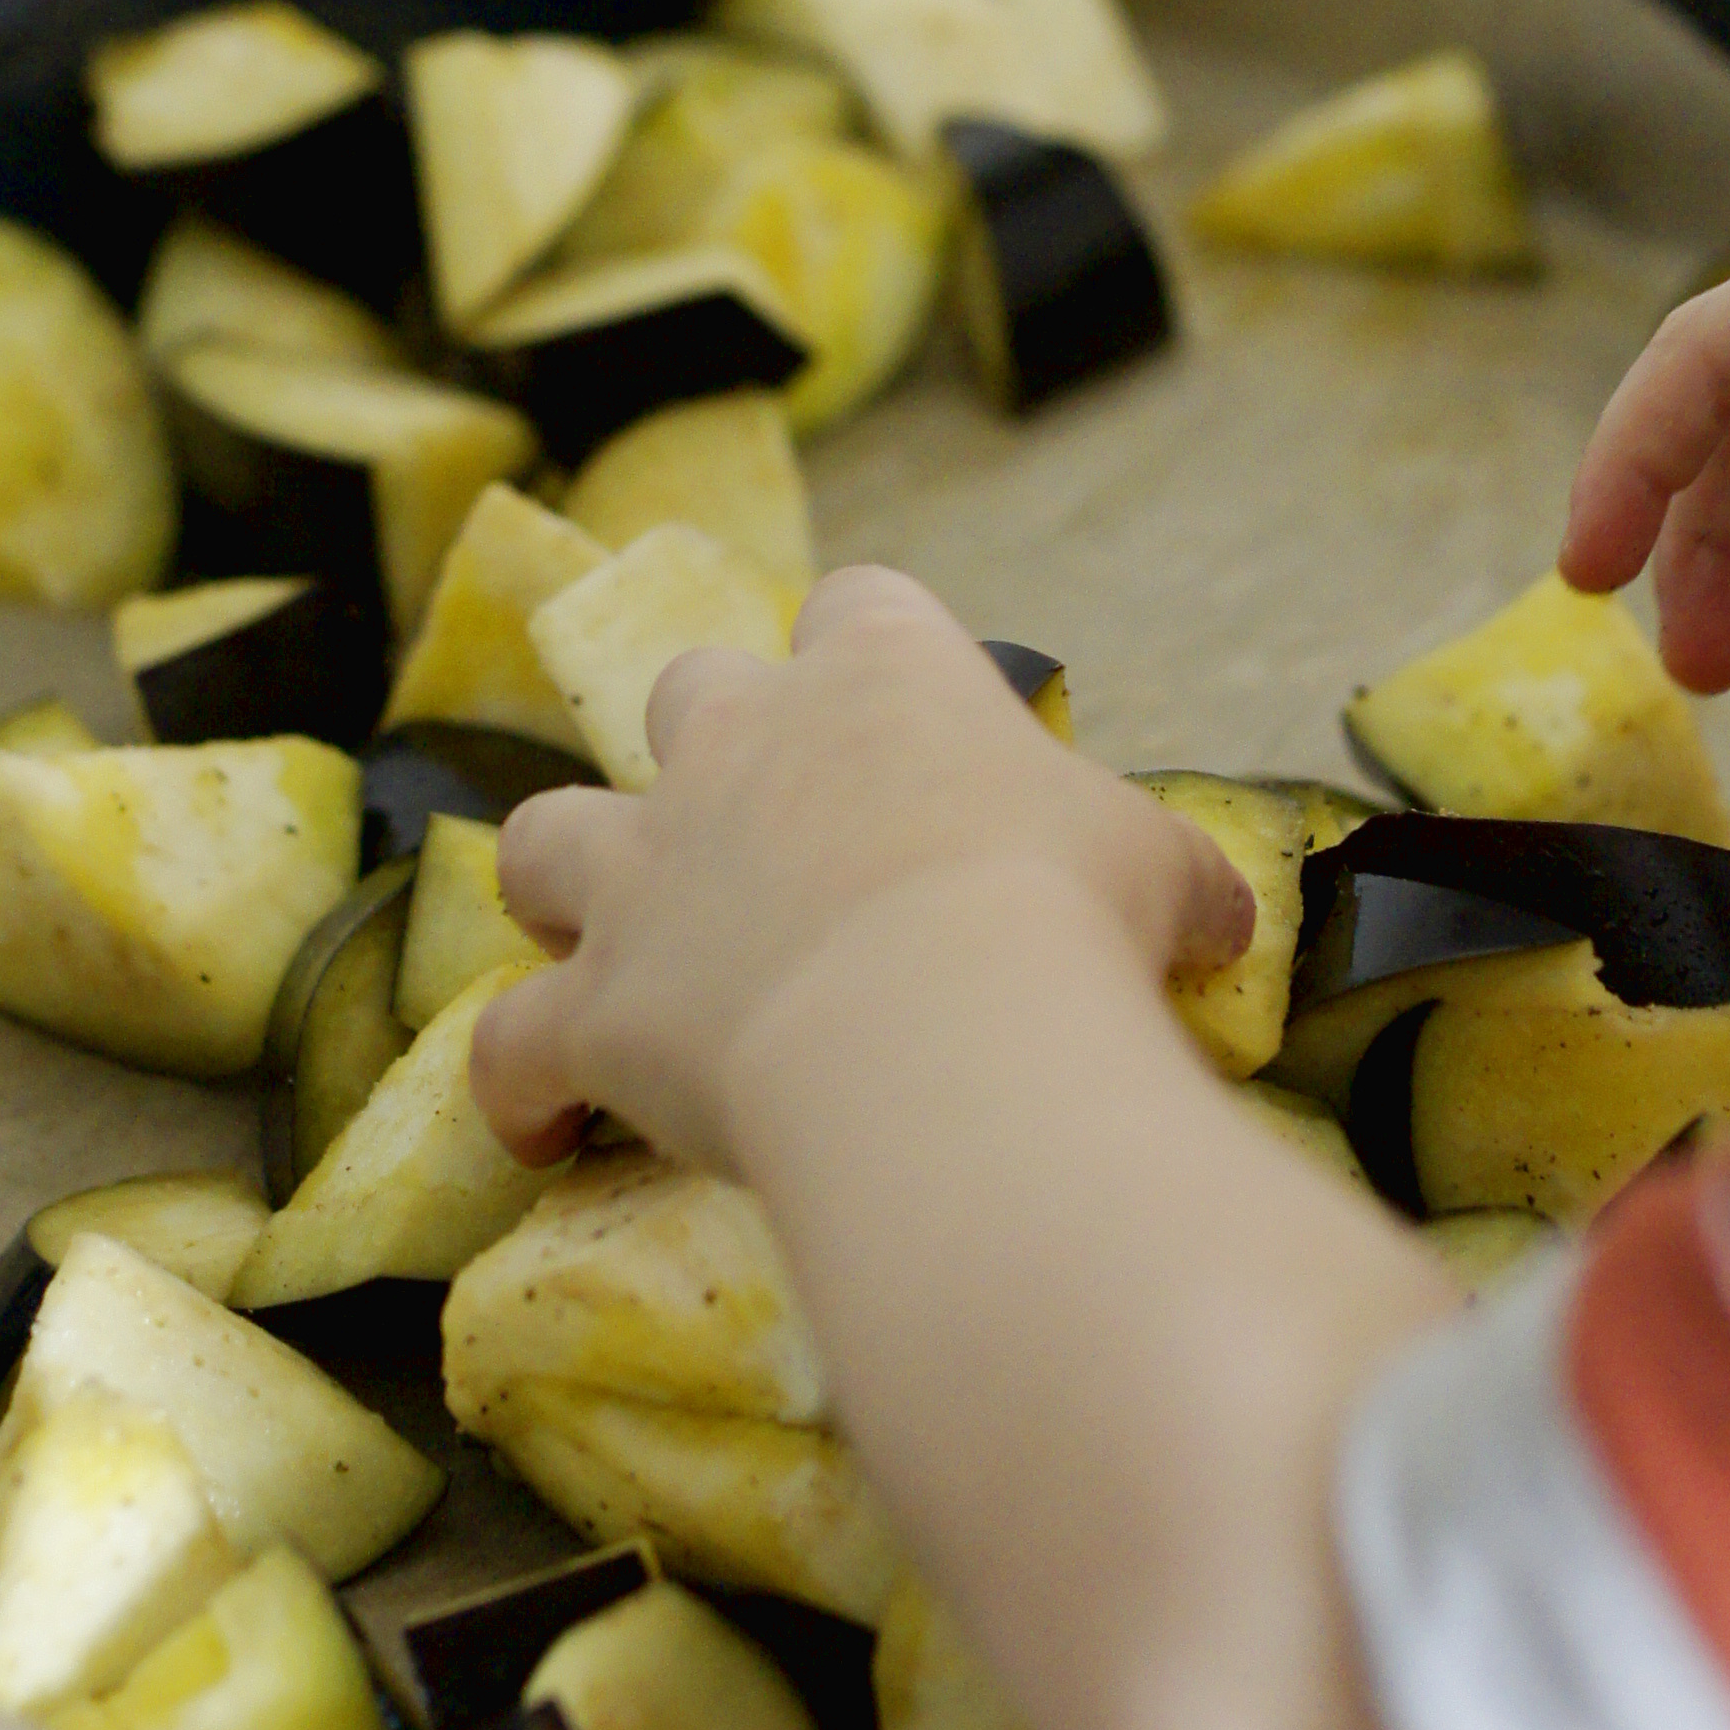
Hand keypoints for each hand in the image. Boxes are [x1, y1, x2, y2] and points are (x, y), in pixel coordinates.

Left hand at [472, 567, 1255, 1169]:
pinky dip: (517, 1081)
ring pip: (548, 838)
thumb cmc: (1066, 919)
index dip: (875, 653)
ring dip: (569, 884)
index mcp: (885, 684)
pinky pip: (508, 1040)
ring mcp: (650, 870)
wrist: (943, 1032)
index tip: (903, 714)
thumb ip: (1169, 880)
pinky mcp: (595, 1000)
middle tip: (769, 835)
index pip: (864, 606)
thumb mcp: (1160, 874)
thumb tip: (1220, 925)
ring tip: (601, 947)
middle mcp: (743, 747)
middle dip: (711, 750)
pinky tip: (541, 1123)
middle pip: (689, 694)